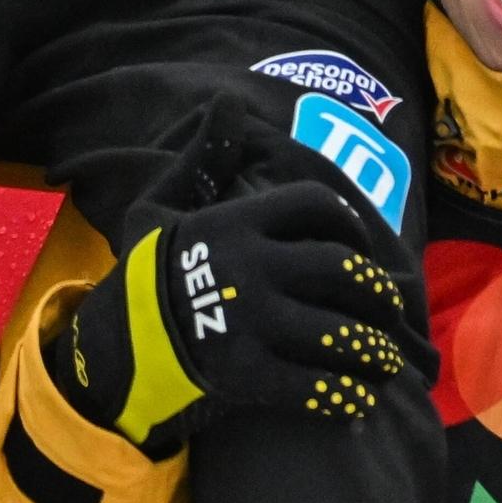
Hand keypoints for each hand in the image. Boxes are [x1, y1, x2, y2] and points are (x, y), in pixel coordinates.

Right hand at [52, 100, 430, 456]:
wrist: (112, 345)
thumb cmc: (145, 271)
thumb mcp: (163, 204)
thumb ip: (205, 157)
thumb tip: (228, 101)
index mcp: (238, 222)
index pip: (317, 206)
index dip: (350, 223)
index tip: (361, 246)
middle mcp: (252, 268)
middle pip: (342, 270)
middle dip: (378, 293)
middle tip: (389, 308)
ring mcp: (252, 323)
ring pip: (340, 334)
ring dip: (375, 351)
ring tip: (386, 360)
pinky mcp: (248, 376)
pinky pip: (316, 388)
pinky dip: (347, 398)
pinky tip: (360, 400)